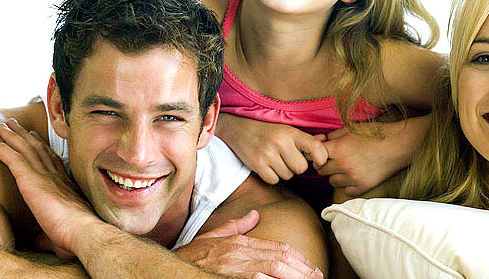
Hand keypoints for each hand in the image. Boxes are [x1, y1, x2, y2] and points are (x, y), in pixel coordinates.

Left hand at [0, 118, 99, 255]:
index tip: (35, 136)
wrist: (81, 229)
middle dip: (25, 134)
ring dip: (11, 135)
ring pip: (24, 148)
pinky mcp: (31, 180)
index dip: (42, 146)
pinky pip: (12, 159)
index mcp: (64, 183)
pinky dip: (0, 149)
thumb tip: (41, 242)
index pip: (51, 159)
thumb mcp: (65, 228)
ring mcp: (43, 175)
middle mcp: (54, 175)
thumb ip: (51, 231)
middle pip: (37, 148)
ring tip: (1, 125)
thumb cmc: (77, 234)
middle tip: (14, 123)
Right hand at [175, 210, 323, 278]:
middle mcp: (239, 252)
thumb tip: (253, 216)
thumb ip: (235, 227)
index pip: (276, 248)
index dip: (297, 258)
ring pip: (271, 268)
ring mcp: (234, 266)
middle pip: (279, 258)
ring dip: (292, 277)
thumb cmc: (191, 256)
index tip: (311, 267)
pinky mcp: (228, 277)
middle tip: (318, 277)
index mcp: (240, 243)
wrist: (170, 267)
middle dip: (302, 269)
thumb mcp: (213, 237)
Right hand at [216, 113, 327, 184]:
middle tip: (287, 158)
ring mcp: (268, 154)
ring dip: (283, 171)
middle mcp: (280, 143)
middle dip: (296, 166)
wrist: (237, 127)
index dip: (321, 158)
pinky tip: (267, 165)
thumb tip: (326, 140)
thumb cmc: (266, 129)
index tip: (318, 162)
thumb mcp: (286, 128)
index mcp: (291, 132)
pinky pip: (274, 180)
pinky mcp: (257, 165)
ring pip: (288, 176)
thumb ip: (305, 138)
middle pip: (301, 168)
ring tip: (275, 160)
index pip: (316, 148)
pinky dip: (272, 176)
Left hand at [317, 117, 427, 195]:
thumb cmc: (375, 134)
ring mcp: (353, 178)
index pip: (315, 155)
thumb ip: (333, 136)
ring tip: (345, 167)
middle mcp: (343, 165)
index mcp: (339, 148)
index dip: (316, 154)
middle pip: (320, 171)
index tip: (322, 153)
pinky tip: (354, 176)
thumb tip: (320, 142)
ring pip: (332, 182)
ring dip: (335, 175)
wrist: (399, 145)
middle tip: (332, 160)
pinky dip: (348, 185)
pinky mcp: (363, 187)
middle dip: (324, 165)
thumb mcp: (352, 129)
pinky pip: (346, 191)